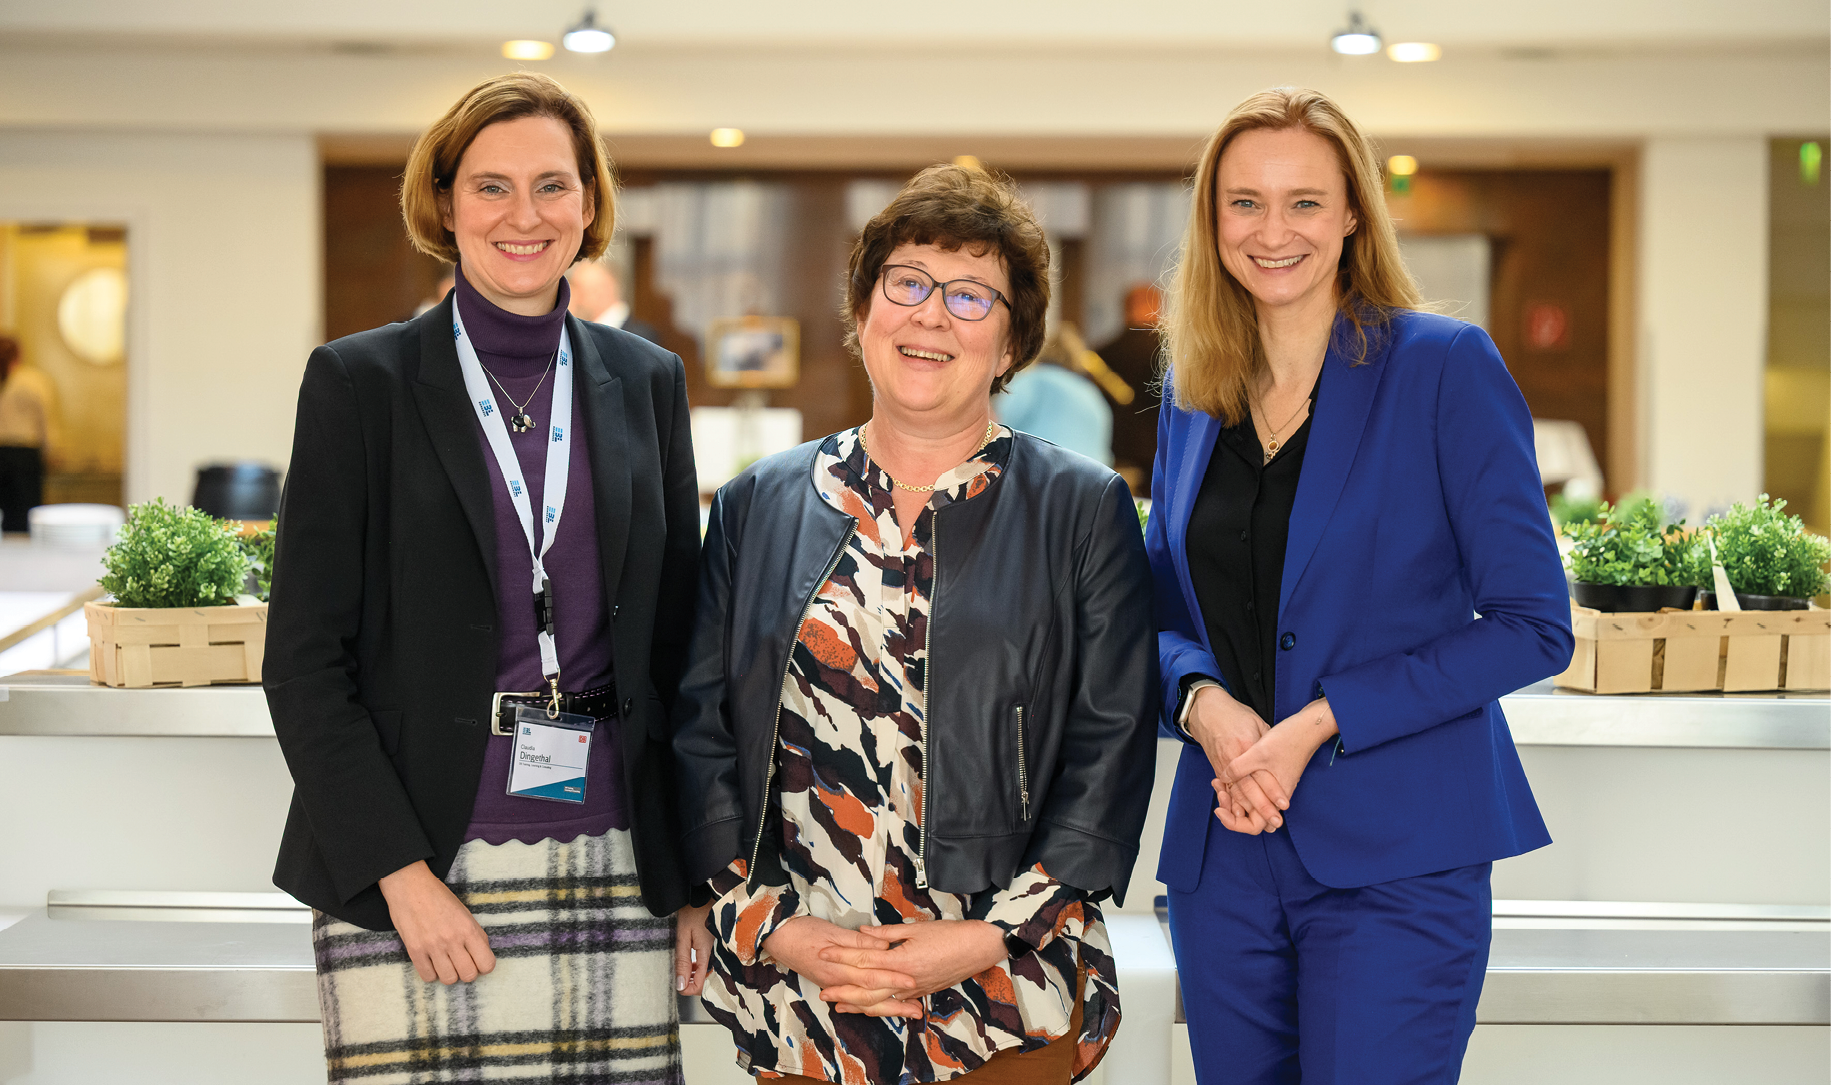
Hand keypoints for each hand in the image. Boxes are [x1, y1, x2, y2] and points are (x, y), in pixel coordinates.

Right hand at [378, 860, 494, 984]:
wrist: (410, 886)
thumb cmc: (439, 897)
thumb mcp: (464, 912)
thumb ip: (474, 934)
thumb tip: (481, 956)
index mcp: (468, 928)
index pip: (486, 963)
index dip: (484, 966)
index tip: (478, 961)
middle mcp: (452, 940)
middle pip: (468, 975)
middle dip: (467, 973)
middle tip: (461, 964)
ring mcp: (433, 946)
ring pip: (449, 979)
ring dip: (449, 975)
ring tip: (446, 964)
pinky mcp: (414, 951)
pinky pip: (428, 977)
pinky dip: (431, 974)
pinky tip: (431, 964)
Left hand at [675, 903, 713, 995]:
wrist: (705, 895)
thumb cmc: (693, 912)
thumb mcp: (683, 937)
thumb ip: (683, 961)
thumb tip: (681, 985)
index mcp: (707, 954)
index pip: (700, 985)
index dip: (688, 989)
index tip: (678, 985)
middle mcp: (717, 955)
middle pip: (708, 983)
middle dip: (693, 984)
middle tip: (682, 975)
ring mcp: (720, 952)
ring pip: (710, 975)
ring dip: (697, 976)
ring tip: (687, 967)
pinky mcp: (720, 948)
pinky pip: (712, 966)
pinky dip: (702, 969)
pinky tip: (695, 963)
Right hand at [761, 917, 916, 1016]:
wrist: (777, 938)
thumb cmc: (803, 930)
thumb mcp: (832, 931)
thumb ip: (859, 942)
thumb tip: (883, 948)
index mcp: (839, 968)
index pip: (872, 977)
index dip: (893, 980)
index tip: (913, 983)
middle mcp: (837, 982)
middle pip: (871, 998)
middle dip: (896, 1005)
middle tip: (917, 1010)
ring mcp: (833, 985)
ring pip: (863, 1003)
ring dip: (886, 1009)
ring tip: (907, 1012)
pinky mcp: (831, 984)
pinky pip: (854, 1000)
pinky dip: (869, 1006)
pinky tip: (881, 1008)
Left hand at [817, 919, 1007, 1016]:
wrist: (977, 948)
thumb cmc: (949, 935)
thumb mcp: (915, 928)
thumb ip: (886, 934)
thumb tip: (862, 933)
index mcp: (901, 960)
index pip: (863, 960)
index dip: (841, 956)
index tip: (823, 953)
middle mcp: (905, 980)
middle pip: (867, 989)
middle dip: (843, 990)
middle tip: (823, 991)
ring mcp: (913, 990)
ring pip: (880, 1002)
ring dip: (857, 1004)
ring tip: (838, 1005)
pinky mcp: (921, 993)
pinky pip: (894, 1004)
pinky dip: (878, 1007)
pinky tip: (867, 1008)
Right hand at [1186, 684, 1287, 832]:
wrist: (1207, 710)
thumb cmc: (1234, 714)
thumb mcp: (1257, 724)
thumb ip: (1266, 743)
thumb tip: (1278, 761)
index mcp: (1246, 746)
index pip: (1261, 774)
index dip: (1272, 790)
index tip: (1283, 804)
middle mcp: (1233, 759)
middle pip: (1248, 789)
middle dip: (1262, 808)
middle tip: (1276, 821)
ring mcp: (1223, 765)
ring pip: (1236, 793)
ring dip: (1247, 811)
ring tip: (1260, 823)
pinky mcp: (1218, 768)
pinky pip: (1227, 790)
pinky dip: (1234, 803)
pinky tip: (1243, 814)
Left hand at [1218, 698, 1340, 834]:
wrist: (1308, 728)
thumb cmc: (1287, 740)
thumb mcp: (1259, 752)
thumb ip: (1239, 768)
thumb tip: (1222, 778)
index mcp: (1274, 798)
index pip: (1253, 825)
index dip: (1232, 823)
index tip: (1219, 809)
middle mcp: (1277, 798)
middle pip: (1251, 818)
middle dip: (1231, 810)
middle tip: (1219, 793)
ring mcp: (1276, 788)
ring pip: (1251, 803)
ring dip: (1234, 796)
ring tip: (1219, 782)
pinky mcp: (1274, 778)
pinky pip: (1254, 791)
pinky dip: (1240, 786)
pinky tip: (1228, 774)